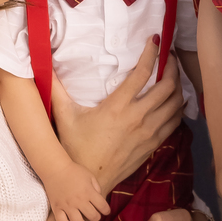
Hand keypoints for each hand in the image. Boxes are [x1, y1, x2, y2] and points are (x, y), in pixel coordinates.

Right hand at [47, 163, 109, 220]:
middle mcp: (79, 201)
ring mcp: (67, 206)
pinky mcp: (57, 208)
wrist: (55, 169)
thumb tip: (100, 200)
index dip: (107, 211)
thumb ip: (97, 188)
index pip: (103, 207)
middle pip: (93, 217)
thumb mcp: (90, 176)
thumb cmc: (74, 171)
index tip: (106, 211)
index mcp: (89, 192)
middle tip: (95, 216)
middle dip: (97, 218)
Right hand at [51, 38, 184, 193]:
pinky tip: (176, 101)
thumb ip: (56, 89)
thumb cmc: (76, 147)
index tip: (156, 40)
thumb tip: (42, 66)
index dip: (152, 53)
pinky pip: (175, 122)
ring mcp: (149, 132)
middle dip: (172, 67)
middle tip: (169, 57)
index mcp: (118, 107)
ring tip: (175, 75)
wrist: (90, 180)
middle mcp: (138, 118)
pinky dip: (179, 108)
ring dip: (179, 87)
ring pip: (176, 104)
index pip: (142, 73)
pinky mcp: (153, 144)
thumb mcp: (64, 116)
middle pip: (167, 86)